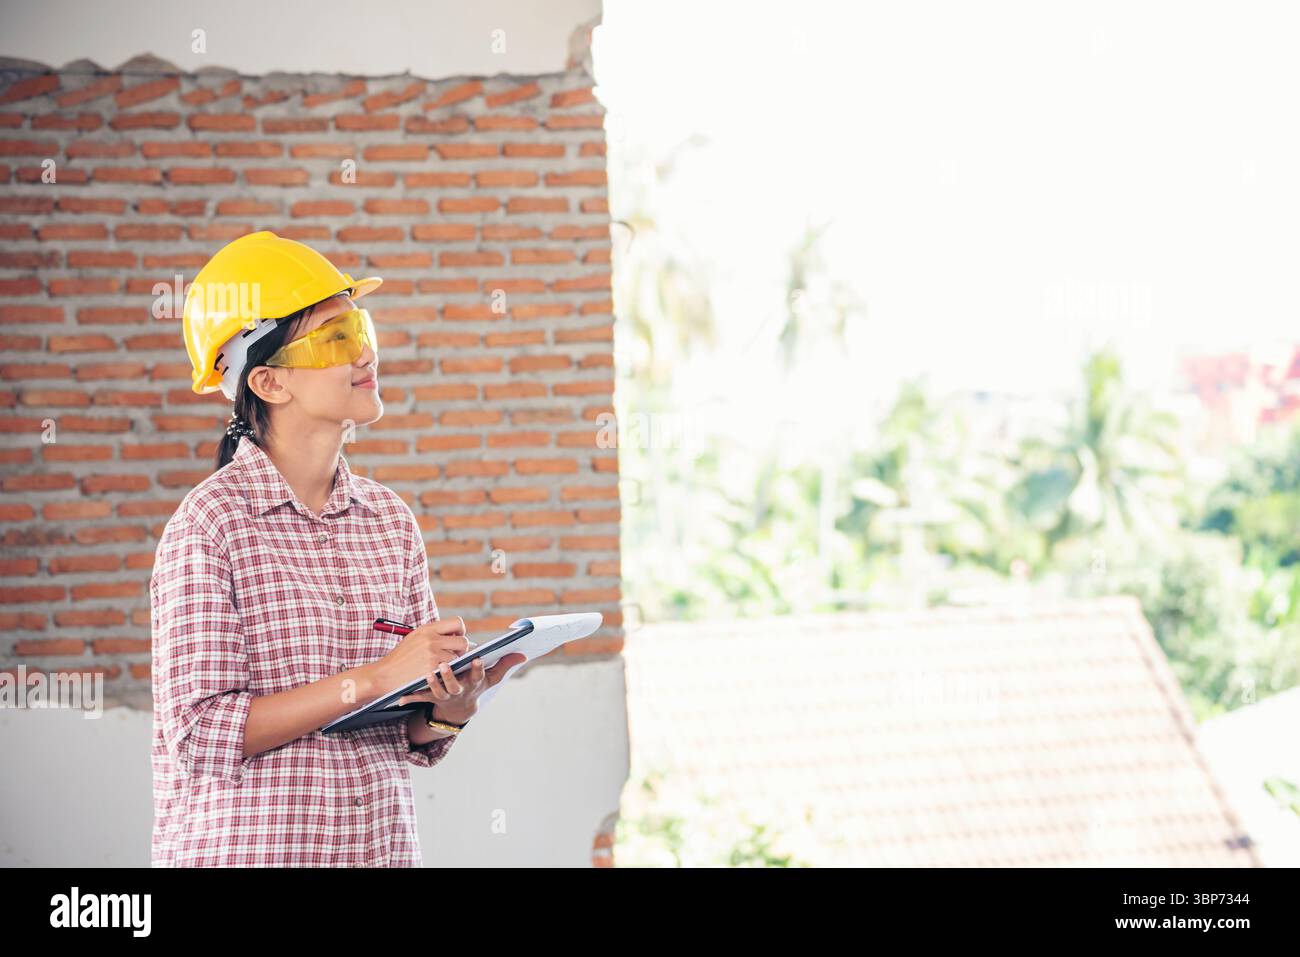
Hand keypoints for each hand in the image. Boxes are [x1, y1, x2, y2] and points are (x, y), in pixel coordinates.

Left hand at [384, 617, 524, 723]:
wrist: (459, 708)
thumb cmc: (475, 685)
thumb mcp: (491, 678)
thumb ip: (505, 665)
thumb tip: (523, 654)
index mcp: (473, 682)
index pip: (477, 674)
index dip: (478, 668)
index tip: (478, 658)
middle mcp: (459, 690)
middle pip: (455, 684)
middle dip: (450, 675)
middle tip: (444, 664)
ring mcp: (445, 695)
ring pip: (437, 691)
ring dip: (432, 684)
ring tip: (427, 673)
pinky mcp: (431, 698)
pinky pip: (420, 698)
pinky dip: (409, 698)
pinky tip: (400, 698)